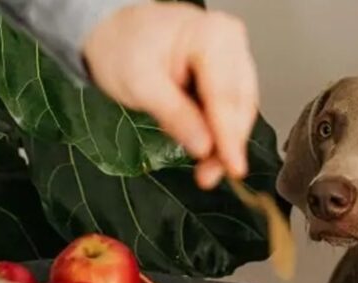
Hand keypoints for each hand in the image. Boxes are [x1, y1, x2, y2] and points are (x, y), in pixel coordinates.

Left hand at [83, 3, 258, 189]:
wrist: (116, 33)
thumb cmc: (123, 47)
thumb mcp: (140, 83)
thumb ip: (174, 114)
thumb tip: (203, 146)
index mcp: (212, 36)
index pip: (227, 95)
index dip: (230, 137)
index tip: (232, 167)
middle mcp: (231, 42)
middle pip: (240, 104)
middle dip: (228, 144)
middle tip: (210, 174)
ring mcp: (234, 56)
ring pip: (241, 109)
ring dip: (226, 143)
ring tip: (207, 169)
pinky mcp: (230, 73)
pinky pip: (234, 108)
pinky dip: (222, 132)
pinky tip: (209, 149)